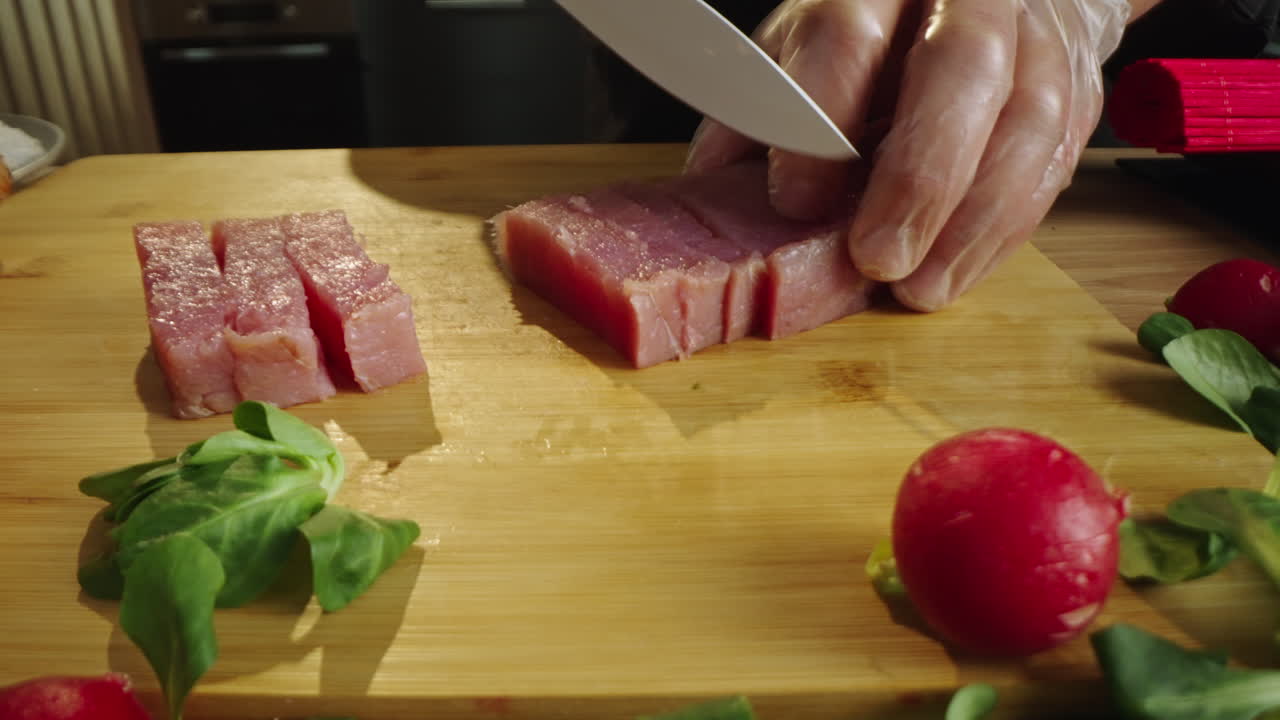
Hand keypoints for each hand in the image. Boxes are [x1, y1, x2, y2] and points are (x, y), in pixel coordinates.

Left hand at [685, 0, 1133, 310]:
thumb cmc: (876, 34)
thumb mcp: (800, 52)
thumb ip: (758, 111)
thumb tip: (709, 185)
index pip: (849, 29)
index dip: (820, 117)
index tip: (794, 200)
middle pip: (962, 69)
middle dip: (920, 176)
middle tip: (876, 259)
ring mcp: (1036, 33)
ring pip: (1029, 120)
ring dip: (973, 221)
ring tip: (919, 288)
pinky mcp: (1078, 84)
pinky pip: (1058, 160)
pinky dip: (1006, 230)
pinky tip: (957, 272)